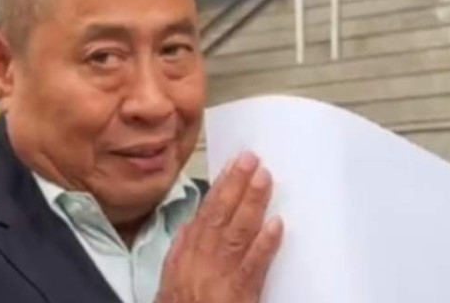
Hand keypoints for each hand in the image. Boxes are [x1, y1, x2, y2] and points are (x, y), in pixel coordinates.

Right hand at [156, 152, 282, 302]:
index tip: (234, 164)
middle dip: (237, 185)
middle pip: (221, 216)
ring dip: (252, 204)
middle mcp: (201, 261)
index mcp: (185, 255)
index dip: (221, 187)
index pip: (205, 213)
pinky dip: (265, 245)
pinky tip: (277, 225)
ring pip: (238, 233)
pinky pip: (254, 267)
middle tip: (253, 160)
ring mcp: (221, 278)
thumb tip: (194, 223)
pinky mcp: (239, 296)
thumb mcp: (172, 277)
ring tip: (265, 178)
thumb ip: (183, 248)